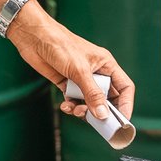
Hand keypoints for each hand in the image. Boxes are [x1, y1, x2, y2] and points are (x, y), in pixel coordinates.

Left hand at [5, 2, 135, 121]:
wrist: (34, 38)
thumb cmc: (60, 45)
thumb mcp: (80, 71)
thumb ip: (92, 94)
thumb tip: (103, 115)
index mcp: (106, 65)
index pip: (124, 88)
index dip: (126, 105)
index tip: (122, 121)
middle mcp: (96, 73)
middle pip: (107, 99)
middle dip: (102, 111)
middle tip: (97, 122)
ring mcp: (81, 80)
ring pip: (89, 103)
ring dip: (84, 110)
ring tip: (76, 110)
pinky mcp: (67, 84)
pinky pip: (74, 101)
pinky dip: (71, 106)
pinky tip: (65, 105)